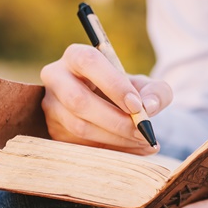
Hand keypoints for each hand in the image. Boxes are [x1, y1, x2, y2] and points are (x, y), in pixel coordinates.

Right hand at [40, 44, 172, 153]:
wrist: (113, 108)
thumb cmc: (128, 91)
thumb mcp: (147, 86)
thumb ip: (156, 92)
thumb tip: (149, 107)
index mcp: (77, 56)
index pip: (89, 62)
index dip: (113, 85)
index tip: (137, 106)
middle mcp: (56, 77)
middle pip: (78, 100)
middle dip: (115, 120)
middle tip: (143, 131)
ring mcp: (51, 106)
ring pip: (78, 126)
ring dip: (116, 139)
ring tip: (144, 141)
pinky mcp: (54, 130)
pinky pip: (80, 145)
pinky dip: (112, 151)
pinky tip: (135, 150)